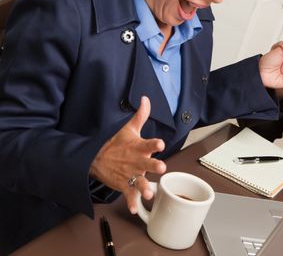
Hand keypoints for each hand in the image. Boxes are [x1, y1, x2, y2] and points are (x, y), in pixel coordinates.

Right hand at [89, 96, 166, 213]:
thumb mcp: (129, 128)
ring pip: (138, 181)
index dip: (154, 144)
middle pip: (146, 164)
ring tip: (148, 193)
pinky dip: (131, 202)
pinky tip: (135, 209)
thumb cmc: (116, 143)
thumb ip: (141, 115)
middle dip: (153, 166)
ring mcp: (129, 174)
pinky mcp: (123, 184)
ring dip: (144, 187)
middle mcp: (135, 161)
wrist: (94, 158)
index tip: (160, 144)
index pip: (148, 144)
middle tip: (161, 167)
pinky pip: (129, 195)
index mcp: (138, 147)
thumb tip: (146, 98)